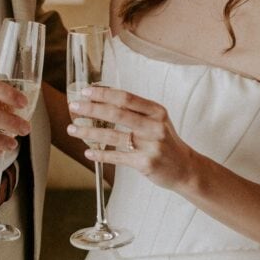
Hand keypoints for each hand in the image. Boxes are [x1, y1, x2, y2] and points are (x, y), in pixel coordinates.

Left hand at [67, 85, 195, 190]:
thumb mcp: (157, 120)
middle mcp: (154, 126)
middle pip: (117, 113)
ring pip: (113, 136)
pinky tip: (88, 152)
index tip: (86, 91)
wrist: (186, 168)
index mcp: (156, 111)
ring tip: (72, 129)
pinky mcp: (145, 163)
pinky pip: (117, 157)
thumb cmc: (165, 141)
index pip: (126, 97)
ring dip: (89, 132)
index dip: (104, 93)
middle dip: (92, 109)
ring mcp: (150, 145)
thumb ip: (136, 111)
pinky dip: (100, 154)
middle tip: (74, 106)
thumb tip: (103, 98)